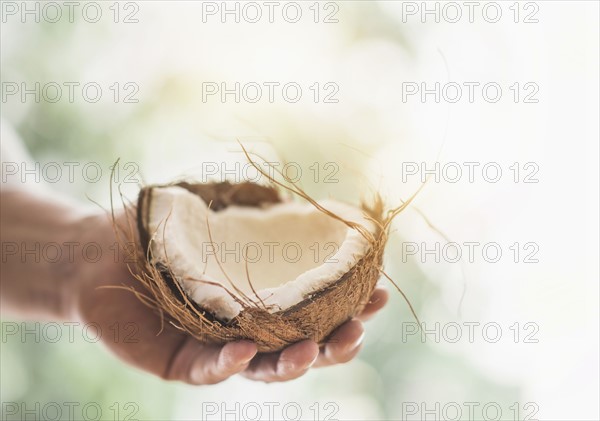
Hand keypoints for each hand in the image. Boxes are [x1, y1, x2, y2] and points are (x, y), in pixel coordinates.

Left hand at [73, 210, 388, 383]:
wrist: (96, 248)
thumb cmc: (160, 230)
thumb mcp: (216, 212)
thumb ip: (256, 210)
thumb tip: (300, 200)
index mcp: (261, 298)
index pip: (314, 309)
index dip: (348, 305)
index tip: (378, 290)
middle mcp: (245, 327)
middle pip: (300, 346)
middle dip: (334, 343)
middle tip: (358, 328)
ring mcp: (213, 348)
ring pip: (262, 367)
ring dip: (292, 362)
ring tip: (314, 349)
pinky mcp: (175, 362)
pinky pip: (206, 369)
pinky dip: (228, 364)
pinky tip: (244, 350)